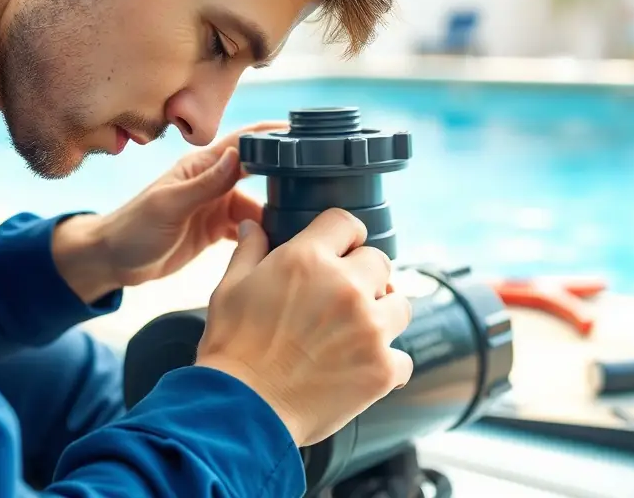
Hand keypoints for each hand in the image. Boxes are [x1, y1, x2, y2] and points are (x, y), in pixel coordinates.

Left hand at [51, 121, 284, 301]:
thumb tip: (239, 156)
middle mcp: (212, 182)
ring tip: (301, 222)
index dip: (273, 136)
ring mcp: (216, 206)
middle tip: (319, 183)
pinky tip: (279, 242)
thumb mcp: (169, 205)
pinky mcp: (216, 230)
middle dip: (285, 175)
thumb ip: (205, 184)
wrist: (113, 261)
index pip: (243, 143)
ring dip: (276, 211)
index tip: (304, 135)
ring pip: (258, 203)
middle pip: (258, 172)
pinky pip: (249, 227)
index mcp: (201, 166)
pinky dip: (264, 233)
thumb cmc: (133, 227)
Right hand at [194, 209, 413, 446]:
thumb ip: (249, 250)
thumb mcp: (230, 288)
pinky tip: (362, 368)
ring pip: (400, 305)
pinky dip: (387, 364)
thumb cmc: (232, 350)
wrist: (242, 410)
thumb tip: (253, 225)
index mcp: (307, 259)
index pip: (346, 222)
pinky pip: (404, 357)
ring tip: (357, 333)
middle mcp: (346, 287)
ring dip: (383, 315)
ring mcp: (369, 328)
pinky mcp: (381, 368)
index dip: (344, 235)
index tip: (342, 249)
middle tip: (342, 299)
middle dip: (364, 276)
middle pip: (379, 262)